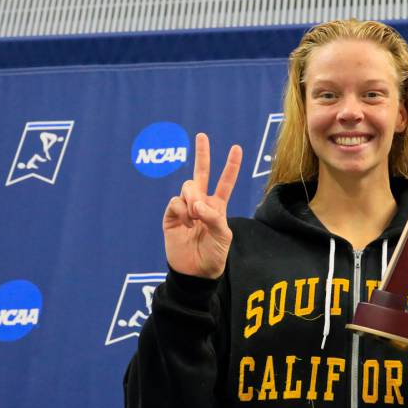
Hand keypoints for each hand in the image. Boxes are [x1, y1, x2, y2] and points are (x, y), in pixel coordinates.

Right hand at [163, 133, 241, 278]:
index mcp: (217, 206)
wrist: (195, 272)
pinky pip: (176, 202)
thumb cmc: (214, 255)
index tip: (237, 148)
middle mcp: (201, 203)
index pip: (225, 182)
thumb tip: (197, 203)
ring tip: (196, 216)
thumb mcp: (222, 235)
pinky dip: (183, 210)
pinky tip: (187, 223)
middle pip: (201, 173)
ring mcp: (185, 208)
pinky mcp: (171, 216)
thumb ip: (213, 216)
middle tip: (202, 135)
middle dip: (202, 154)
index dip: (231, 166)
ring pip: (188, 187)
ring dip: (194, 198)